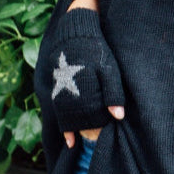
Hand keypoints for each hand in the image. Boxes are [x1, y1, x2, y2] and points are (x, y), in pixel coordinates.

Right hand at [48, 8, 125, 146]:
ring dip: (71, 129)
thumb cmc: (96, 50)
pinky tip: (69, 137)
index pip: (90, 115)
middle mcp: (69, 90)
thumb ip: (113, 92)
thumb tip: (118, 117)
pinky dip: (63, 123)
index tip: (102, 136)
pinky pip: (57, 109)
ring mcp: (60, 88)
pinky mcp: (55, 87)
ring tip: (77, 142)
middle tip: (93, 141)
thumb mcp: (109, 69)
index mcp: (84, 87)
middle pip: (76, 117)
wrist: (74, 32)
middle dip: (84, 129)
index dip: (96, 127)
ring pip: (65, 115)